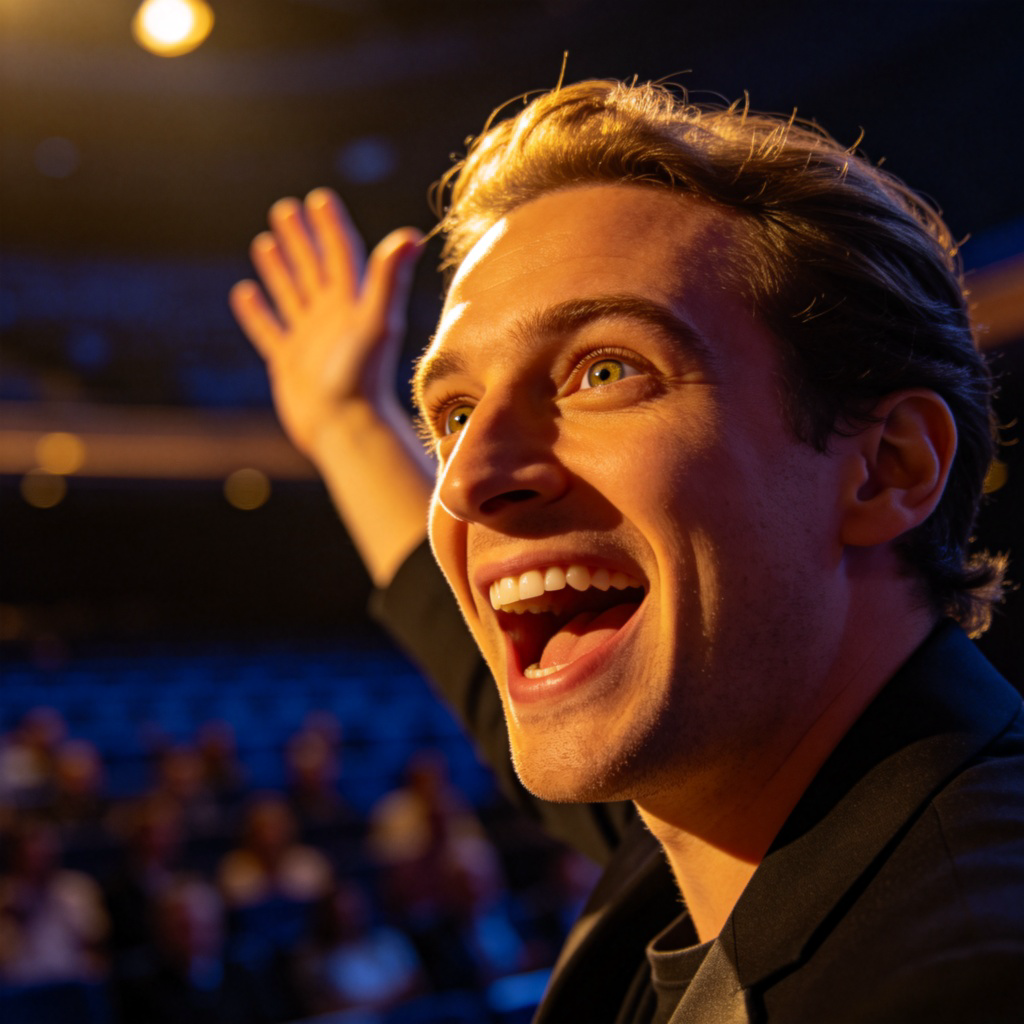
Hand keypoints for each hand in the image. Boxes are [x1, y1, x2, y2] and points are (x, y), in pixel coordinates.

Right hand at [229, 188, 422, 459]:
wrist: (347, 429)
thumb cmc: (364, 378)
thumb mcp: (377, 321)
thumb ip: (389, 278)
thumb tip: (411, 234)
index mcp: (353, 303)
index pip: (342, 254)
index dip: (330, 226)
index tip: (319, 198)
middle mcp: (332, 318)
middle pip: (314, 268)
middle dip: (301, 239)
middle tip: (285, 209)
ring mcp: (309, 340)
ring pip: (291, 295)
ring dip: (279, 269)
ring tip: (265, 241)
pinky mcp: (288, 363)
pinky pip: (269, 331)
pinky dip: (256, 312)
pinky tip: (244, 292)